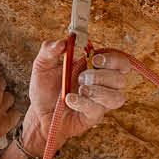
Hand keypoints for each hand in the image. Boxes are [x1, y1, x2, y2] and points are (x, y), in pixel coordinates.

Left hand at [20, 38, 135, 153]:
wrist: (38, 113)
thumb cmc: (45, 88)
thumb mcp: (42, 65)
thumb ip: (49, 49)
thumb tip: (62, 42)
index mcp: (95, 67)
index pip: (119, 62)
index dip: (113, 59)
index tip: (93, 59)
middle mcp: (102, 84)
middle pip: (120, 79)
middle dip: (101, 76)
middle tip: (81, 77)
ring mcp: (99, 102)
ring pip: (116, 97)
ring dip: (98, 91)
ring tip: (79, 89)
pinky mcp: (93, 116)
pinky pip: (98, 110)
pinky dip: (84, 103)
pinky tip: (70, 100)